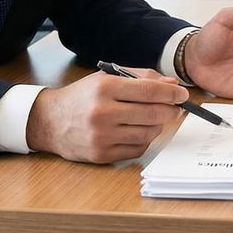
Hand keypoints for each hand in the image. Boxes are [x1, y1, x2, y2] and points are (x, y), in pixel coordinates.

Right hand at [26, 68, 185, 162]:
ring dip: (158, 126)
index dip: (171, 94)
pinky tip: (138, 131)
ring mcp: (101, 136)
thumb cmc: (83, 97)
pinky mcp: (101, 155)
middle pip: (152, 113)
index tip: (183, 95)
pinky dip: (144, 140)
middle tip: (177, 108)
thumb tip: (172, 85)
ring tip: (155, 119)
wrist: (50, 121)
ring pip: (147, 133)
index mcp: (105, 88)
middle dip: (171, 111)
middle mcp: (102, 112)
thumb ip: (141, 78)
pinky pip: (137, 149)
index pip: (149, 90)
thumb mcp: (107, 78)